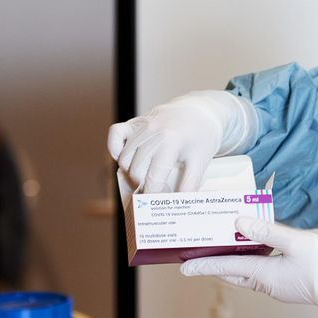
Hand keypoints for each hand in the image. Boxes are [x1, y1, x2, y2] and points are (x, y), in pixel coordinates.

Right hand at [107, 90, 256, 192]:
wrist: (201, 111)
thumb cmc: (202, 137)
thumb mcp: (201, 161)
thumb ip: (190, 184)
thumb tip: (179, 205)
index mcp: (171, 142)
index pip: (153, 177)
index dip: (153, 194)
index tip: (157, 202)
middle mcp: (153, 133)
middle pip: (136, 170)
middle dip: (143, 184)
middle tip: (155, 189)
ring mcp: (142, 126)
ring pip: (125, 158)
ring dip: (131, 171)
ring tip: (146, 176)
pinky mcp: (136, 121)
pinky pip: (115, 134)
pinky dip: (115, 149)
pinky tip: (128, 159)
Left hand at [181, 217, 317, 317]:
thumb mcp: (298, 242)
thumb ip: (268, 231)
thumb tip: (239, 222)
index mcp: (266, 276)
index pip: (228, 268)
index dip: (205, 264)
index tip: (184, 266)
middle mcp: (268, 285)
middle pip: (234, 274)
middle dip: (214, 265)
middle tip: (196, 256)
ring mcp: (279, 287)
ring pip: (247, 275)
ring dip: (233, 263)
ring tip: (221, 248)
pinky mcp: (289, 284)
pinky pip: (261, 274)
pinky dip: (251, 263)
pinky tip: (255, 250)